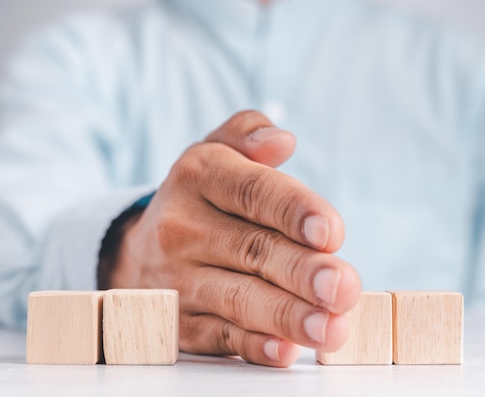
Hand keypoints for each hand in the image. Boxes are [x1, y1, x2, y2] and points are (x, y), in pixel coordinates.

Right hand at [110, 111, 360, 366]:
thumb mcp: (215, 153)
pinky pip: (218, 336)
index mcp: (198, 176)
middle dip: (301, 271)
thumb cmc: (200, 197)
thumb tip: (282, 139)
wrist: (140, 248)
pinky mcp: (179, 322)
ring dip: (287, 316)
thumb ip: (246, 133)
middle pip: (251, 249)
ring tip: (331, 327)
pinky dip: (253, 346)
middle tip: (343, 287)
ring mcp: (177, 279)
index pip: (251, 191)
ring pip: (238, 298)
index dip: (293, 211)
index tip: (332, 232)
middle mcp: (181, 227)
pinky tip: (285, 351)